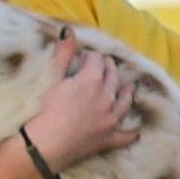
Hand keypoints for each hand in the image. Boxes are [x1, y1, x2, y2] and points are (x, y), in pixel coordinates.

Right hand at [22, 38, 136, 174]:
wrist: (44, 146)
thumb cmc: (43, 110)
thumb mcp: (51, 78)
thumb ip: (63, 54)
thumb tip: (69, 31)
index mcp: (92, 80)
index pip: (97, 61)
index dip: (91, 57)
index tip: (85, 57)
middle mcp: (107, 98)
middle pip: (113, 78)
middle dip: (109, 68)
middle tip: (106, 65)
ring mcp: (110, 120)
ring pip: (124, 103)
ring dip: (128, 93)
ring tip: (130, 87)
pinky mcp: (108, 140)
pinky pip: (125, 136)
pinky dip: (130, 134)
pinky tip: (135, 133)